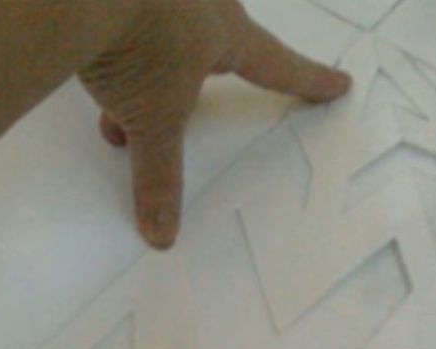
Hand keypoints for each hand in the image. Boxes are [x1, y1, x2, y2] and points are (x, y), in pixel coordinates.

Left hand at [78, 0, 350, 248]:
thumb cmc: (143, 46)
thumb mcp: (154, 121)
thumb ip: (158, 178)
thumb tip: (162, 237)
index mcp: (224, 31)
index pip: (277, 64)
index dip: (308, 80)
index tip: (339, 84)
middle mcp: (196, 2)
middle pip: (212, 45)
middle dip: (200, 78)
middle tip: (189, 101)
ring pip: (163, 41)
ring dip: (146, 81)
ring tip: (121, 120)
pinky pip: (127, 30)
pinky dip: (116, 62)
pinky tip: (96, 82)